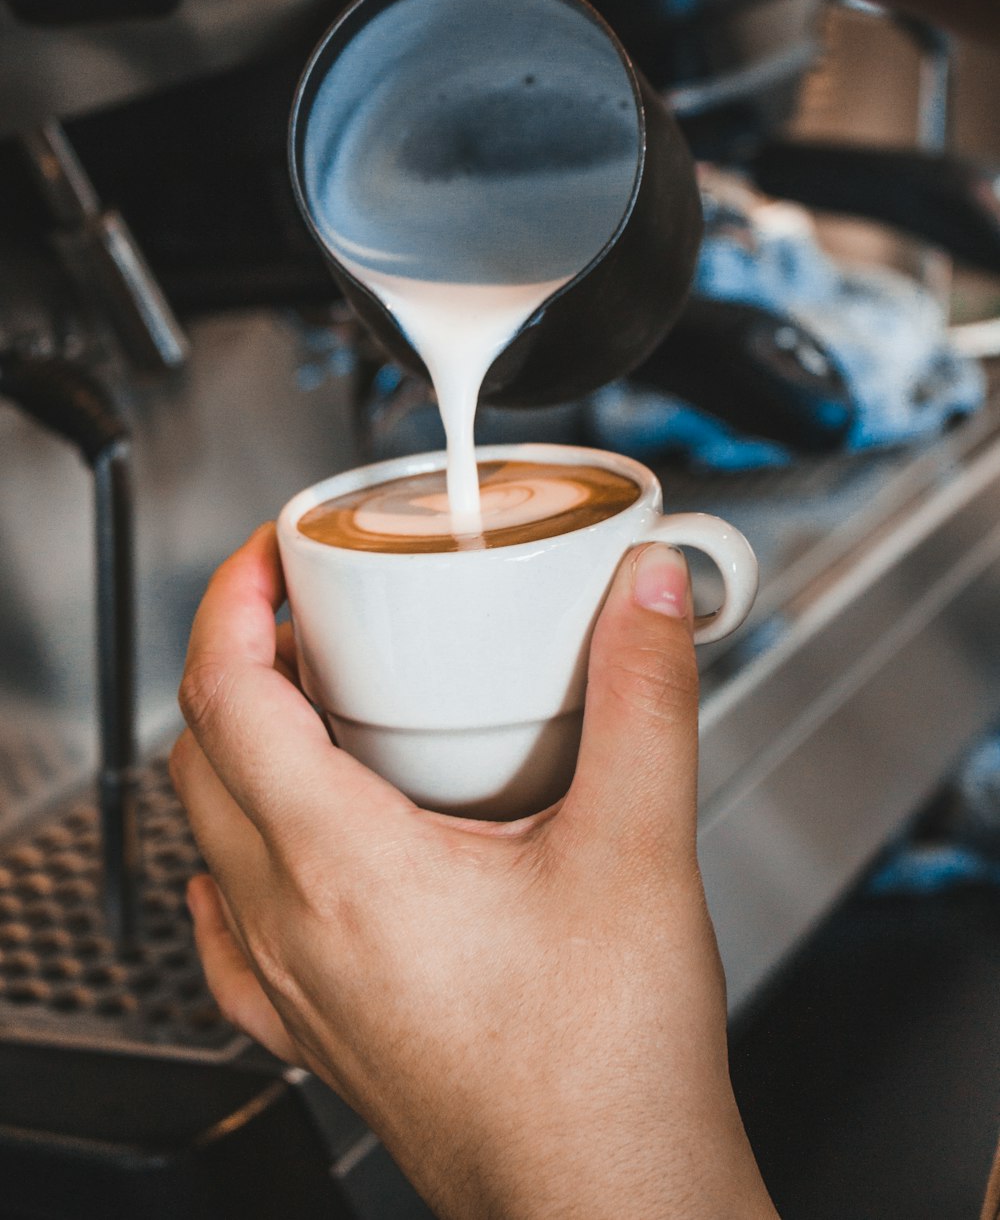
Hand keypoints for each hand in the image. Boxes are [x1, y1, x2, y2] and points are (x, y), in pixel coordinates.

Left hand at [171, 526, 776, 1219]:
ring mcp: (296, 988)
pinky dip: (241, 854)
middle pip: (203, 754)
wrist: (611, 1208)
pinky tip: (287, 852)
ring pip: (213, 834)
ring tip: (316, 705)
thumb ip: (647, 700)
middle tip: (305, 611)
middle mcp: (295, 927)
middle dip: (238, 658)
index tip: (267, 556)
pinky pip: (234, 926)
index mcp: (343, 867)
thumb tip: (646, 595)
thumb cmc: (607, 1070)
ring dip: (241, 748)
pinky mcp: (322, 1032)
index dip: (231, 603)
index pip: (225, 698)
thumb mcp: (639, 850)